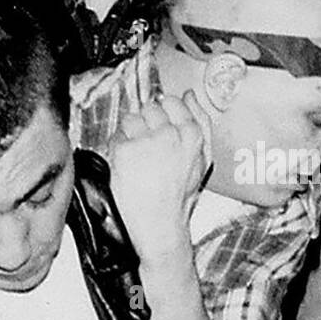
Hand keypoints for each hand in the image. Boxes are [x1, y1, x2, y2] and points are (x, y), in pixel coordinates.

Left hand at [108, 91, 211, 261]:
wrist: (160, 225)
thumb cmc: (180, 197)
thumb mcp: (203, 160)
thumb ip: (201, 122)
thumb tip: (190, 95)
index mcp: (192, 135)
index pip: (173, 102)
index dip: (164, 115)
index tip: (161, 128)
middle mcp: (170, 134)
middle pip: (150, 108)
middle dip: (147, 124)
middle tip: (149, 149)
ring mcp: (146, 141)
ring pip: (131, 118)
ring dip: (131, 134)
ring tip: (138, 158)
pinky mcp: (125, 150)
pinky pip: (117, 136)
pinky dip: (118, 148)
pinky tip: (128, 165)